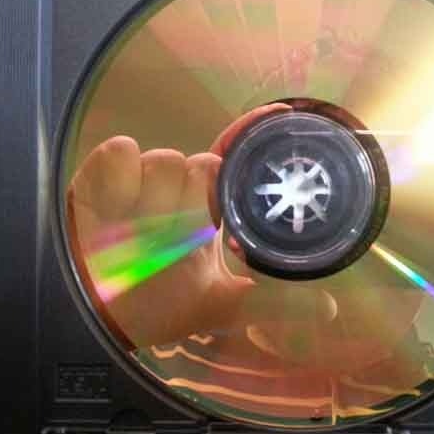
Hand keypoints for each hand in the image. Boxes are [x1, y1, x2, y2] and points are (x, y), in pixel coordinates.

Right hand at [67, 103, 339, 349]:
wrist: (102, 318)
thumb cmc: (159, 308)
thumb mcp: (223, 309)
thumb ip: (277, 304)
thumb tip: (331, 308)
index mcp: (206, 207)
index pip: (232, 158)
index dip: (256, 133)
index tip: (286, 115)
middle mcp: (177, 186)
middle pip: (200, 163)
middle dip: (189, 209)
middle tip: (170, 245)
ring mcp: (141, 177)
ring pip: (165, 161)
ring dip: (152, 206)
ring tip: (136, 238)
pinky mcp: (103, 172)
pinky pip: (122, 154)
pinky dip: (118, 184)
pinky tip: (112, 213)